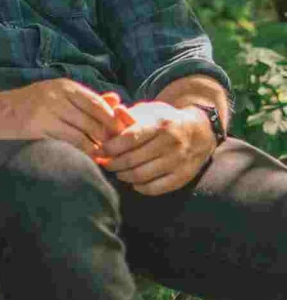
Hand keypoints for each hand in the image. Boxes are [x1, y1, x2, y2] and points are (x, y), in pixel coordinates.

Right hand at [0, 78, 129, 158]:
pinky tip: (88, 159)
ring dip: (98, 147)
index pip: (100, 104)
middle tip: (117, 151)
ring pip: (86, 132)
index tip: (121, 135)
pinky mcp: (39, 126)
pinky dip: (84, 152)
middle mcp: (58, 95)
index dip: (114, 121)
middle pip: (96, 119)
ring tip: (105, 157)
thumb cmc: (26, 106)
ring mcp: (48, 110)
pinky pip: (71, 142)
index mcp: (65, 86)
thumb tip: (116, 100)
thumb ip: (84, 99)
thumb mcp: (55, 96)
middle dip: (109, 137)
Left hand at [93, 99, 214, 194]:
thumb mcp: (148, 111)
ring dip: (123, 175)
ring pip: (141, 175)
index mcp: (161, 123)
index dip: (110, 146)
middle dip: (112, 163)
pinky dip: (140, 187)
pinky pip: (155, 188)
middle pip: (132, 159)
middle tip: (104, 163)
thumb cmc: (164, 120)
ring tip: (117, 171)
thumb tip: (111, 113)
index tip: (98, 149)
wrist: (200, 131)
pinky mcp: (183, 176)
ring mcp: (179, 160)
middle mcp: (172, 142)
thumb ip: (127, 115)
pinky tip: (133, 181)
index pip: (130, 138)